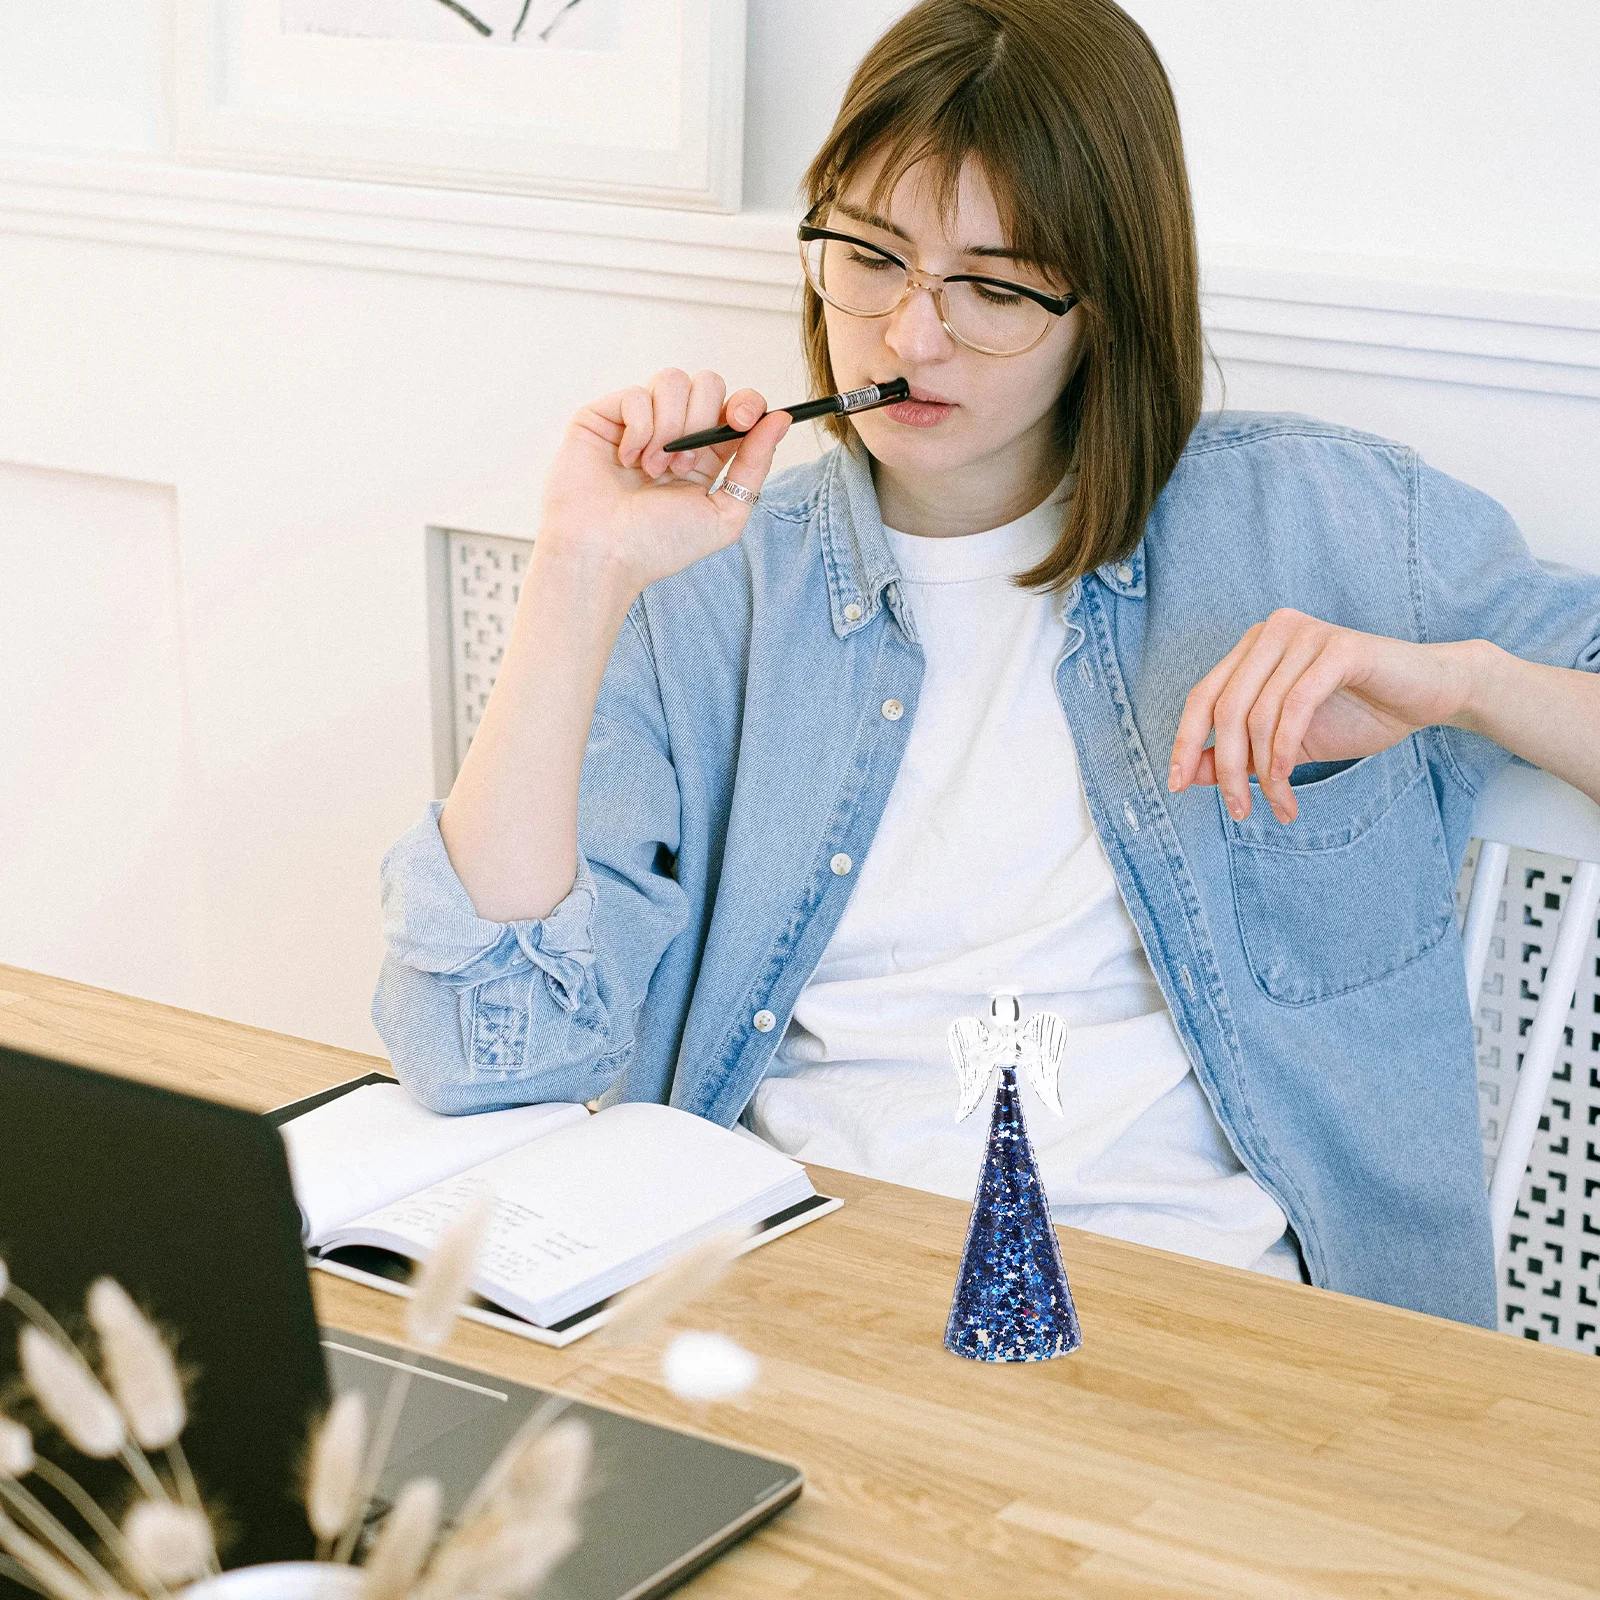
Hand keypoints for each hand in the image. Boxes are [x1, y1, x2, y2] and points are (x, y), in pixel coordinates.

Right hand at [538, 367, 790, 597]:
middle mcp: (674, 432)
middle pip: (708, 383)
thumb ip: (755, 466)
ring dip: (669, 429)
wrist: (603, 555)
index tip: (743, 421)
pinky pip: (636, 394)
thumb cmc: (657, 545)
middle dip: (701, 421)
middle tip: (683, 465)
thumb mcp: (723, 514)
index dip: (746, 404)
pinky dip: (638, 430)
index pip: (737, 406)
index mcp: (706, 454)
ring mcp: (638, 420)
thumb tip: (781, 418)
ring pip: (673, 380)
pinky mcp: (605, 414)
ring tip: (652, 469)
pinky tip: (626, 460)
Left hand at [1168, 609, 1480, 823]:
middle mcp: (1271, 632)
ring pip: (1258, 715)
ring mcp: (1303, 635)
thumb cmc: (1357, 713)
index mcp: (1252, 648)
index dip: (1186, 743)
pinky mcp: (1338, 647)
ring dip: (1264, 772)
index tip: (1178, 786)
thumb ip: (1237, 753)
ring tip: (1280, 805)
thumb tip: (1190, 773)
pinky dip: (1285, 751)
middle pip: (1225, 709)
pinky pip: (1295, 707)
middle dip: (1227, 769)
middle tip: (1239, 811)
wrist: (1430, 695)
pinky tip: (1290, 781)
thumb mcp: (1285, 743)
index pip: (1202, 697)